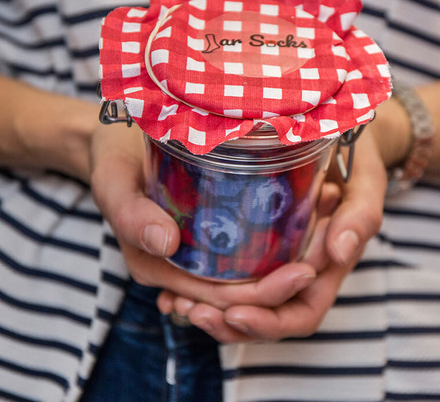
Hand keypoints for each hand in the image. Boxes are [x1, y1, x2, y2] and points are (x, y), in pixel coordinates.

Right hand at [88, 123, 322, 308]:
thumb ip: (130, 214)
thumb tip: (166, 243)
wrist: (111, 138)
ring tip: (325, 232)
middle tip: (328, 253)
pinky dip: (277, 243)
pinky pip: (245, 252)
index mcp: (157, 268)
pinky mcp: (207, 234)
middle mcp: (179, 270)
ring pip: (249, 278)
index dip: (264, 297)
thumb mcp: (112, 181)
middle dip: (288, 286)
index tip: (306, 271)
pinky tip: (308, 217)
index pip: (221, 301)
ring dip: (288, 264)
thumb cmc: (111, 157)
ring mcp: (194, 255)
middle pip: (243, 297)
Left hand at [156, 127, 386, 342]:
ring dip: (210, 309)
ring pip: (243, 302)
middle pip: (264, 317)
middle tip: (188, 306)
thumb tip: (340, 251)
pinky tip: (173, 286)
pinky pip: (228, 275)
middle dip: (227, 321)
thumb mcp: (365, 178)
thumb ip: (361, 212)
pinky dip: (202, 287)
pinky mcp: (255, 241)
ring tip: (176, 300)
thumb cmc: (356, 156)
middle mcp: (299, 269)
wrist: (340, 130)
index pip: (300, 313)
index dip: (268, 322)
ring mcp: (276, 257)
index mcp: (327, 266)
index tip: (233, 311)